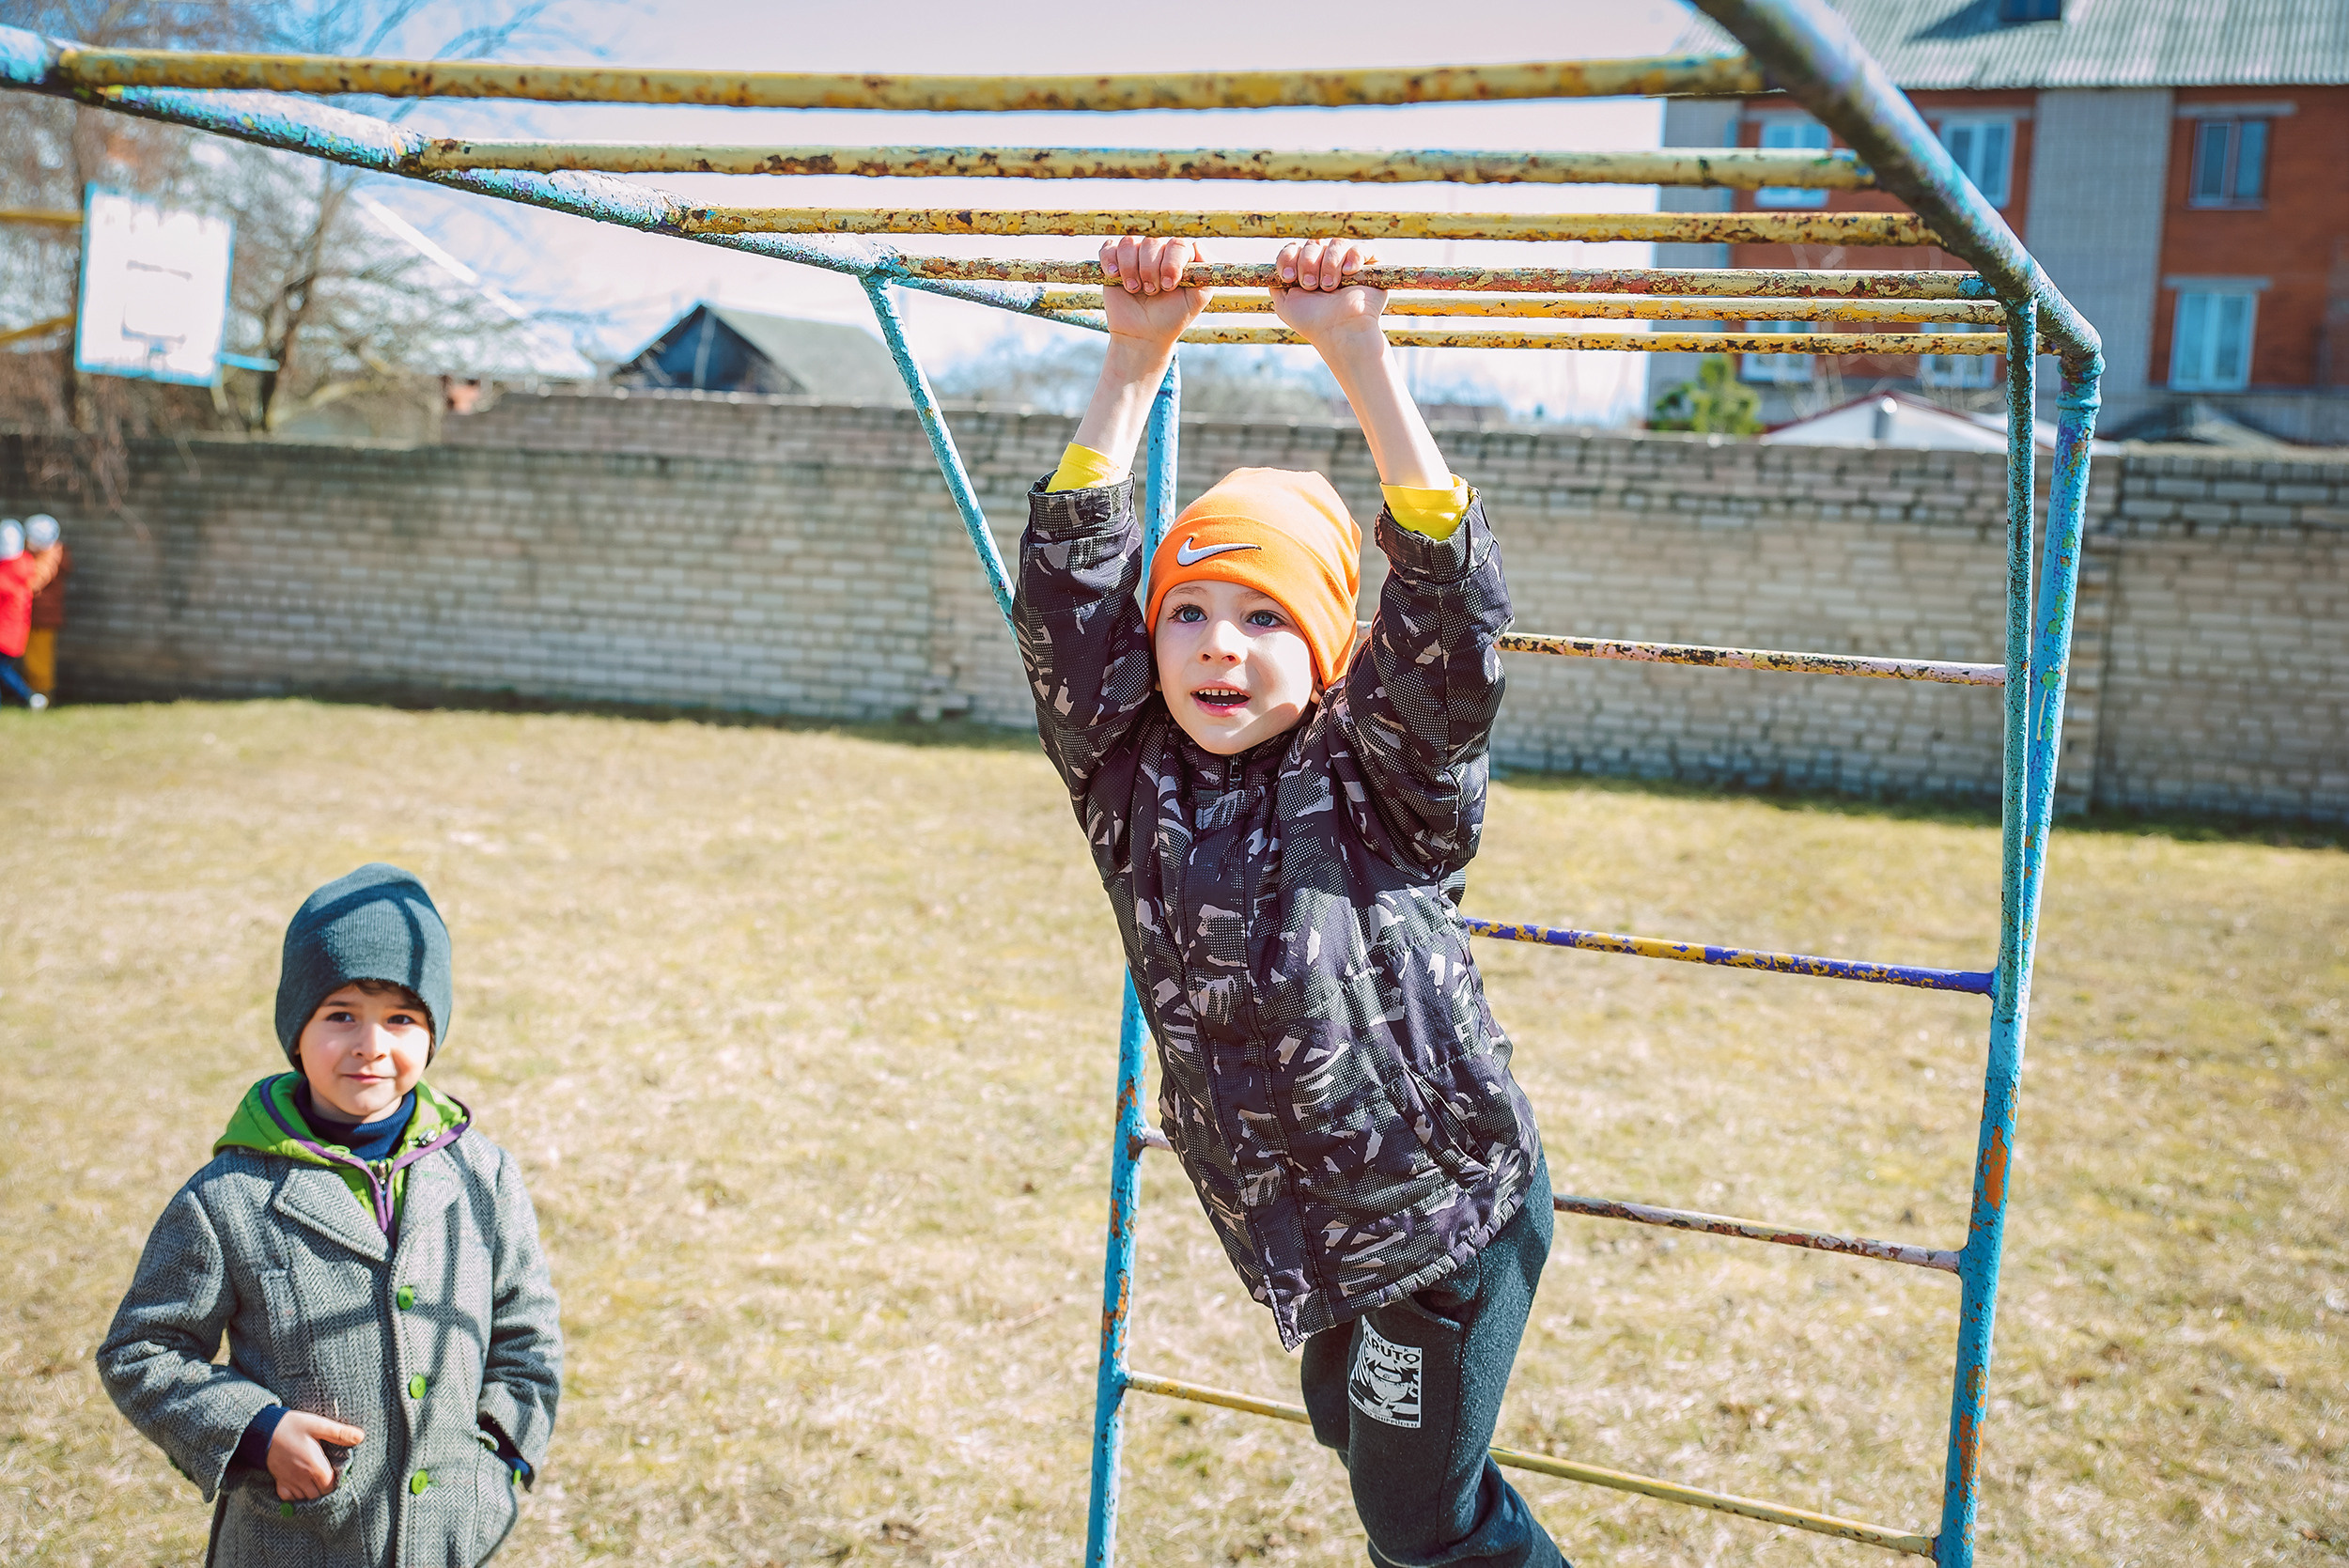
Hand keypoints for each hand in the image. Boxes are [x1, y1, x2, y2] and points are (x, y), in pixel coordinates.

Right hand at [268, 1410, 365, 1501]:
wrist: (263, 1430)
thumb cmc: (292, 1426)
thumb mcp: (318, 1425)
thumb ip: (339, 1433)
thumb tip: (361, 1437)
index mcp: (313, 1465)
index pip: (330, 1485)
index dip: (336, 1481)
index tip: (338, 1471)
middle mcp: (301, 1477)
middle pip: (318, 1494)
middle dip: (325, 1487)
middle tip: (328, 1474)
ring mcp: (288, 1481)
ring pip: (304, 1497)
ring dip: (312, 1492)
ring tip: (317, 1479)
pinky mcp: (278, 1481)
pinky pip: (288, 1497)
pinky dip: (296, 1495)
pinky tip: (301, 1484)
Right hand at [1098, 235, 1210, 353]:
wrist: (1145, 335)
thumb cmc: (1172, 317)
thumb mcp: (1197, 299)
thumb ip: (1205, 273)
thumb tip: (1197, 244)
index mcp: (1179, 257)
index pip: (1177, 244)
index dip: (1172, 264)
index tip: (1168, 286)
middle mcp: (1158, 251)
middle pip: (1152, 243)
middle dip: (1150, 270)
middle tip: (1152, 292)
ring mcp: (1135, 255)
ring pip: (1130, 244)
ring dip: (1131, 269)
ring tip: (1135, 289)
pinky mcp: (1114, 262)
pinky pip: (1109, 248)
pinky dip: (1110, 260)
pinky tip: (1114, 275)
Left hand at [1270, 239, 1386, 357]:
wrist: (1339, 332)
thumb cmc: (1312, 322)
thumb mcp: (1284, 303)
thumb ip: (1275, 283)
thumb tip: (1276, 266)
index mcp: (1307, 270)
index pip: (1294, 248)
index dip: (1288, 258)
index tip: (1288, 278)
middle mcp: (1327, 264)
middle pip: (1313, 243)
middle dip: (1307, 263)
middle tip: (1311, 286)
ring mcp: (1349, 264)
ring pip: (1337, 243)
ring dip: (1328, 264)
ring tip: (1329, 286)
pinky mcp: (1371, 266)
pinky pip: (1362, 248)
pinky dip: (1353, 257)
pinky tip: (1348, 273)